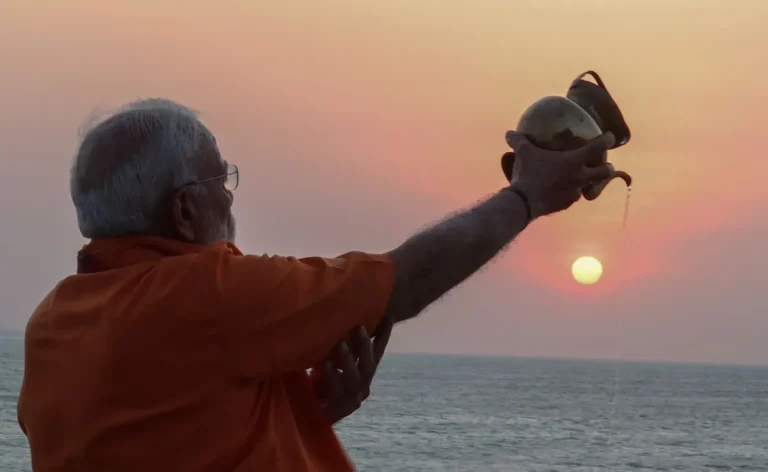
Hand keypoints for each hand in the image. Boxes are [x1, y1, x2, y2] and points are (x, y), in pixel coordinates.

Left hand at [312, 316, 392, 423]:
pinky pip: (337, 391)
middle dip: (365, 345)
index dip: (383, 336)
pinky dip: (332, 375)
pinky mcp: (341, 410)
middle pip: (369, 364)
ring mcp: (354, 399)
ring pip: (356, 378)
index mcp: (363, 374)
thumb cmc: (318, 386)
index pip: (377, 353)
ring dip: (348, 359)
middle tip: (359, 327)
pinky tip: (325, 363)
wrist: (309, 417)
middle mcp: (362, 386)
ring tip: (341, 343)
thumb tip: (336, 321)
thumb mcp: (330, 363)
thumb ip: (338, 349)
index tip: (389, 316)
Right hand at [501, 131, 615, 217]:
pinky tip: (562, 191)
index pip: (598, 147)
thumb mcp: (523, 153)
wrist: (524, 203)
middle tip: (605, 164)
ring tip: (582, 180)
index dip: (607, 139)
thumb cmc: (528, 173)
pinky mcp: (566, 204)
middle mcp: (580, 177)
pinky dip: (571, 193)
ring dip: (589, 182)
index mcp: (574, 160)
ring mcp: (574, 192)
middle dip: (608, 168)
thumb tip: (509, 132)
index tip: (610, 137)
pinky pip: (573, 197)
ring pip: (589, 187)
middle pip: (605, 173)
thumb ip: (518, 140)